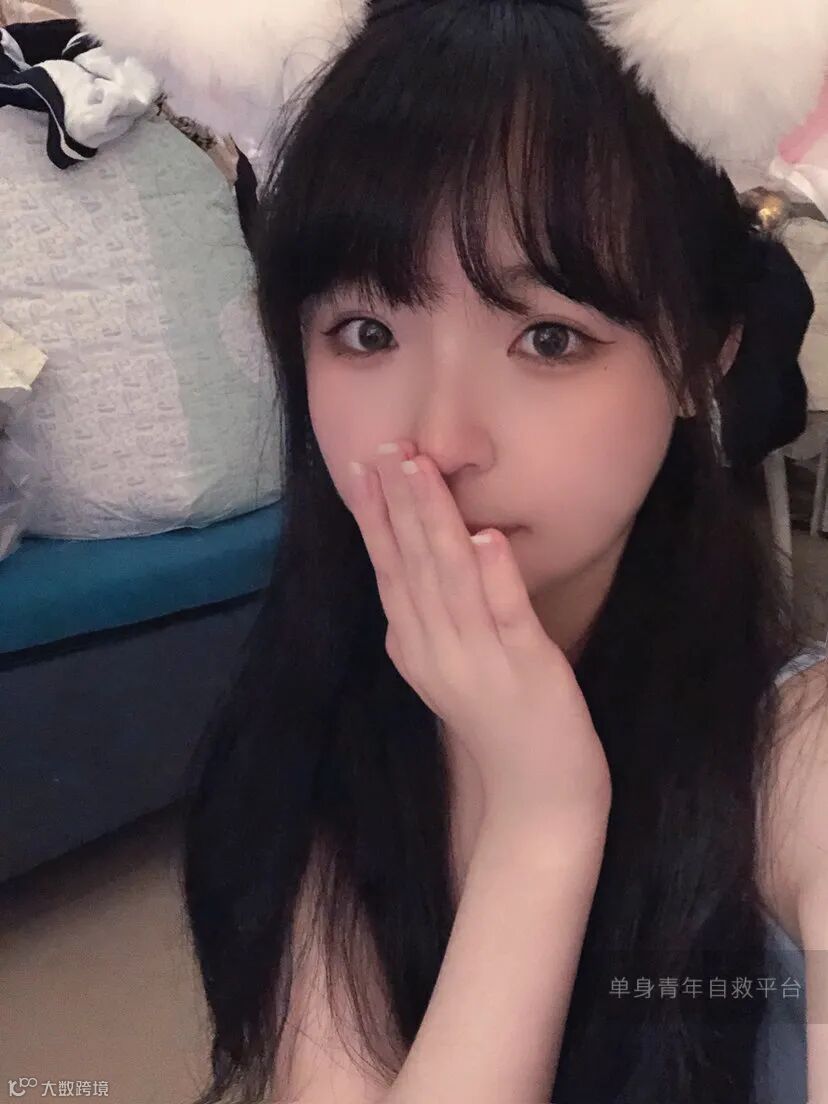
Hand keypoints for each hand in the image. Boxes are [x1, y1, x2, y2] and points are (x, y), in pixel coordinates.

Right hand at [346, 439, 611, 830]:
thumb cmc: (496, 719)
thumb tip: (404, 574)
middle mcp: (436, 649)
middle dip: (396, 503)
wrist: (535, 791)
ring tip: (420, 472)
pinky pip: (506, 617)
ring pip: (449, 580)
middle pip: (411, 565)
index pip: (388, 568)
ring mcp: (478, 660)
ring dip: (433, 523)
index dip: (375, 516)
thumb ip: (424, 624)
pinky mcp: (525, 669)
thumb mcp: (446, 667)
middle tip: (385, 449)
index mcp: (416, 645)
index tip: (363, 466)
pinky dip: (494, 576)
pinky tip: (485, 538)